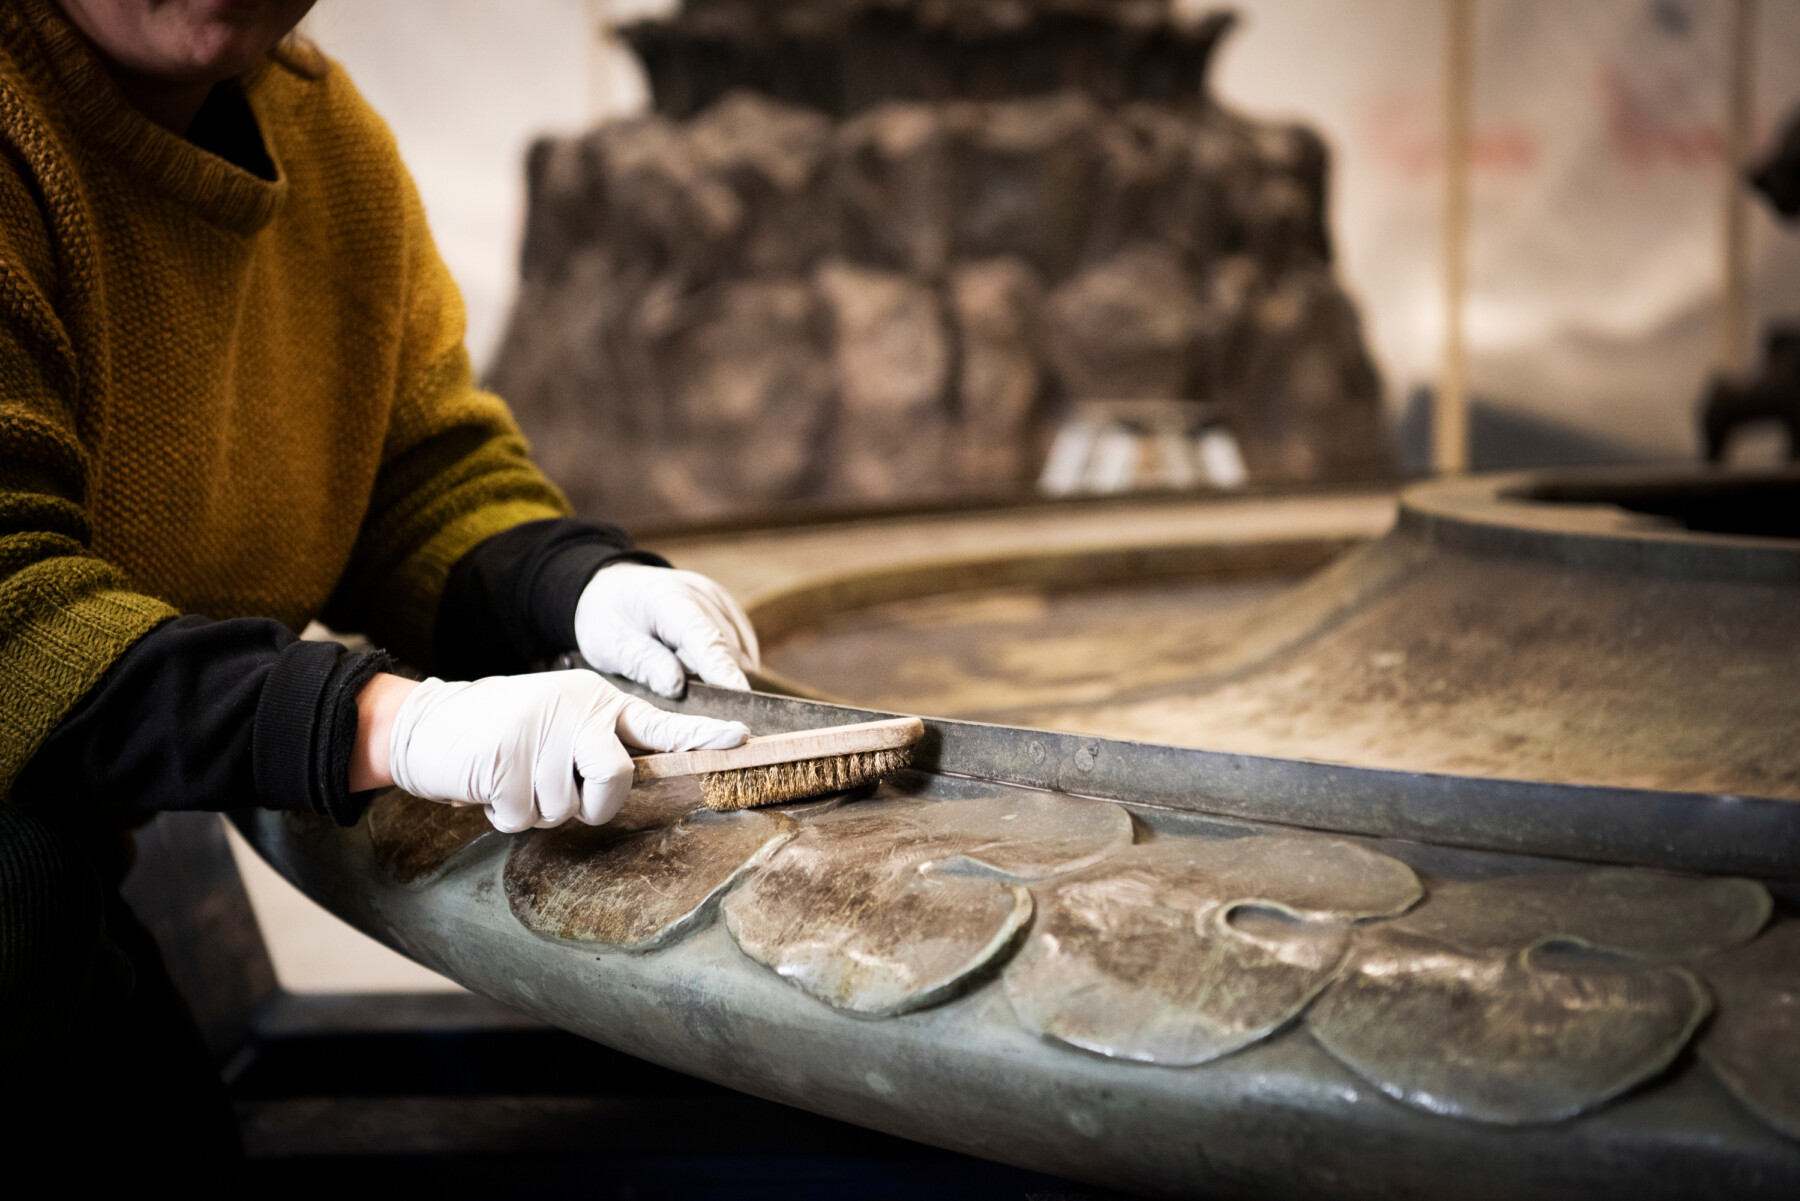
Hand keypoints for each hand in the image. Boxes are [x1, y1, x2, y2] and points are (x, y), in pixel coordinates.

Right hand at [387, 670, 747, 831]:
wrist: (429, 725)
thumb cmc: (503, 734)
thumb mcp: (558, 726)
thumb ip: (597, 748)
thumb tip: (623, 788)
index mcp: (598, 703)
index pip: (659, 723)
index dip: (700, 736)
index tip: (741, 739)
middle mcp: (577, 710)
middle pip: (616, 780)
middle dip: (594, 804)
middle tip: (560, 793)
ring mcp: (540, 730)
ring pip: (564, 810)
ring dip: (535, 809)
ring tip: (512, 778)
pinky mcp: (505, 756)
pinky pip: (523, 818)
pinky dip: (503, 814)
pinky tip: (489, 785)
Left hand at [575, 564, 759, 697]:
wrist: (612, 589)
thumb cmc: (608, 620)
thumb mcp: (610, 645)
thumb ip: (643, 663)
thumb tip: (676, 687)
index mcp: (665, 597)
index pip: (702, 636)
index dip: (721, 667)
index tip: (739, 694)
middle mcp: (699, 592)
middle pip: (723, 647)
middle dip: (707, 676)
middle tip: (672, 682)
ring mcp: (717, 597)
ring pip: (736, 648)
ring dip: (713, 669)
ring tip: (679, 664)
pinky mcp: (727, 607)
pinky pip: (741, 645)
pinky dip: (725, 662)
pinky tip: (701, 665)